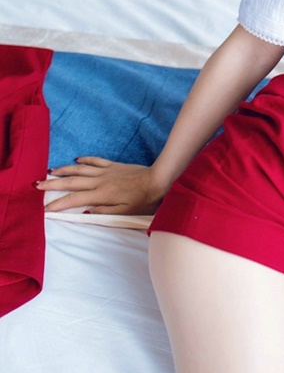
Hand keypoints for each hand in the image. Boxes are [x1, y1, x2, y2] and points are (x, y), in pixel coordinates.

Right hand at [35, 157, 165, 214]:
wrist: (158, 180)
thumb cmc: (143, 200)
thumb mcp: (124, 212)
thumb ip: (103, 211)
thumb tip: (84, 212)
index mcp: (101, 194)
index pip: (74, 199)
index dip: (58, 204)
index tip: (44, 209)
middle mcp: (100, 181)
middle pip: (72, 181)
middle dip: (52, 184)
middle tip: (36, 185)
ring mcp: (106, 171)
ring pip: (80, 169)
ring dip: (64, 170)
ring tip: (49, 171)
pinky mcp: (113, 165)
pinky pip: (96, 160)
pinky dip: (84, 160)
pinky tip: (76, 159)